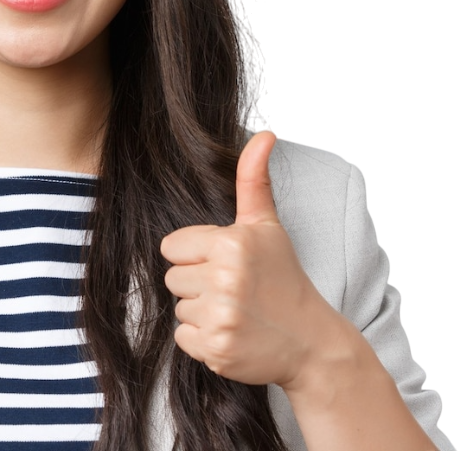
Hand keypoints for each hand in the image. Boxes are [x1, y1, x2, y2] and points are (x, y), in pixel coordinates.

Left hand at [161, 129, 336, 386]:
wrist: (311, 342)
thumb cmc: (283, 277)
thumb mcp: (267, 225)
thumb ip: (254, 178)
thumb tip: (265, 132)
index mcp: (231, 243)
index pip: (171, 247)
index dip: (195, 255)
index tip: (225, 263)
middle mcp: (225, 279)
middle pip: (172, 278)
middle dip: (198, 283)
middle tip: (234, 290)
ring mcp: (221, 317)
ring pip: (178, 307)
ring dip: (201, 311)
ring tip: (236, 311)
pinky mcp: (216, 349)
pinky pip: (182, 338)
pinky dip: (202, 340)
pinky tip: (233, 333)